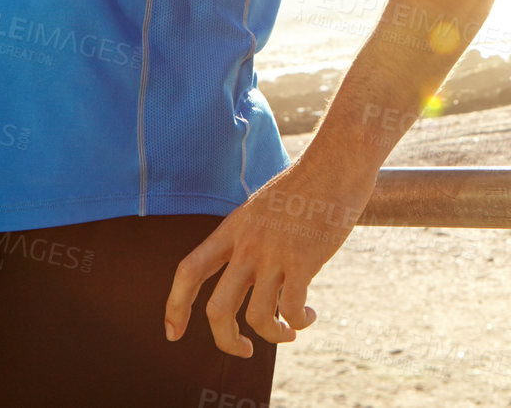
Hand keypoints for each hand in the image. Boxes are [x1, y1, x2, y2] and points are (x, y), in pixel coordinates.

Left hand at [163, 160, 374, 356]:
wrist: (338, 159)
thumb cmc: (308, 181)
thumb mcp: (264, 206)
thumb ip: (253, 234)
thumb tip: (256, 266)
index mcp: (233, 229)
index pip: (189, 270)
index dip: (174, 306)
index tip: (172, 332)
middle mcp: (247, 245)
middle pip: (217, 309)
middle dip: (226, 340)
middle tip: (243, 349)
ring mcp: (274, 254)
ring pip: (256, 317)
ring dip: (273, 336)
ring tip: (289, 333)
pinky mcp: (303, 261)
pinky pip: (291, 309)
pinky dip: (299, 322)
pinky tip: (309, 316)